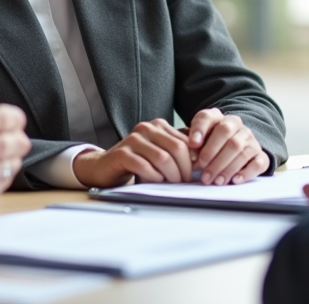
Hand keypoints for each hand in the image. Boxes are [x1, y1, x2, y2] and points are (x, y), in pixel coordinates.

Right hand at [72, 119, 192, 187]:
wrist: (106, 167)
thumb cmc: (138, 162)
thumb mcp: (160, 152)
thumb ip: (178, 151)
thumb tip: (202, 160)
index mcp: (159, 125)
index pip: (186, 142)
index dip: (193, 161)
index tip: (193, 174)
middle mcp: (146, 128)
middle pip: (177, 149)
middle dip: (184, 170)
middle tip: (183, 182)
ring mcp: (133, 139)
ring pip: (163, 158)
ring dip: (170, 176)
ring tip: (170, 184)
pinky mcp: (122, 153)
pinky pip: (145, 166)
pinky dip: (153, 177)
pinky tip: (154, 181)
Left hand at [187, 108, 270, 185]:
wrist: (235, 148)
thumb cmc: (210, 145)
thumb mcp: (199, 141)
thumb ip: (193, 145)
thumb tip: (192, 158)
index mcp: (218, 118)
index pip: (207, 117)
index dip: (199, 129)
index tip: (192, 144)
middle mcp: (236, 125)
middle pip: (225, 132)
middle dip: (211, 153)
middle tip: (202, 171)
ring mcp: (251, 139)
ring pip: (241, 149)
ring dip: (226, 168)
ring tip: (215, 181)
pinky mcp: (260, 155)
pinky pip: (258, 162)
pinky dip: (247, 172)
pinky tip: (235, 180)